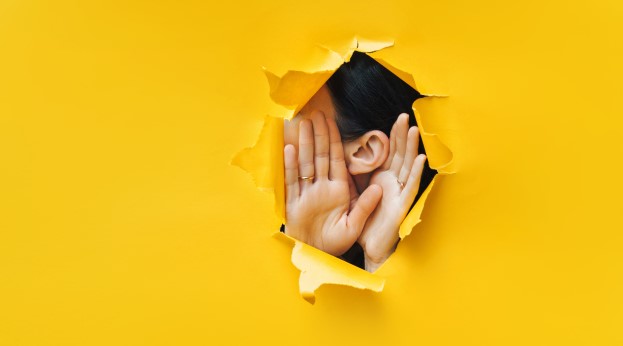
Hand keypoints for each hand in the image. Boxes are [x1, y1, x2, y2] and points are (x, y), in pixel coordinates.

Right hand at [284, 111, 382, 255]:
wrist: (317, 256)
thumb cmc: (336, 243)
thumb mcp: (354, 225)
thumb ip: (365, 206)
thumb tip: (380, 188)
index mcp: (338, 190)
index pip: (337, 159)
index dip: (335, 140)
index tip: (332, 122)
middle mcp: (321, 187)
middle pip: (320, 156)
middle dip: (318, 135)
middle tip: (315, 114)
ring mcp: (306, 193)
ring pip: (305, 163)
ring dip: (304, 144)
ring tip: (302, 124)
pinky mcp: (293, 202)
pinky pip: (291, 180)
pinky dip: (290, 165)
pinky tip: (289, 149)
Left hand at [358, 113, 426, 271]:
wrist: (370, 247)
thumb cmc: (366, 222)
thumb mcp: (357, 195)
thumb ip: (357, 177)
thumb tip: (349, 156)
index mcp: (382, 178)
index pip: (388, 153)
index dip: (392, 136)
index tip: (394, 119)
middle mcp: (393, 183)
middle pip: (399, 155)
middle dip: (402, 135)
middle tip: (404, 116)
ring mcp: (399, 193)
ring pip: (407, 166)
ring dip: (411, 148)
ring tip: (415, 130)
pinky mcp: (402, 206)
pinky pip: (410, 187)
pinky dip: (416, 173)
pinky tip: (421, 159)